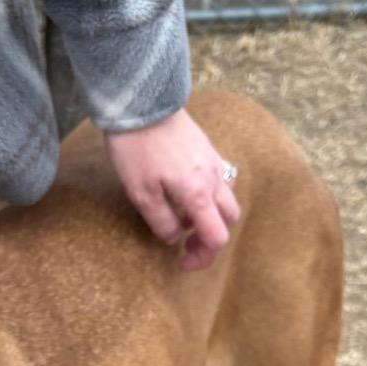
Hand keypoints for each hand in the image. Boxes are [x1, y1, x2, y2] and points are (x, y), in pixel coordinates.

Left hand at [105, 108, 240, 270]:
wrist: (142, 102)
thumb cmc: (137, 150)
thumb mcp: (141, 195)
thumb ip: (161, 222)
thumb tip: (175, 237)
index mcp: (199, 194)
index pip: (217, 237)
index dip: (202, 257)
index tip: (181, 262)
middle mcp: (214, 179)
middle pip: (229, 220)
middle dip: (211, 239)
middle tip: (185, 245)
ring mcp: (214, 161)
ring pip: (228, 199)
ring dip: (213, 217)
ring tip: (186, 220)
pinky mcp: (207, 149)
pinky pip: (222, 179)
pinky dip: (212, 195)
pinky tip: (189, 195)